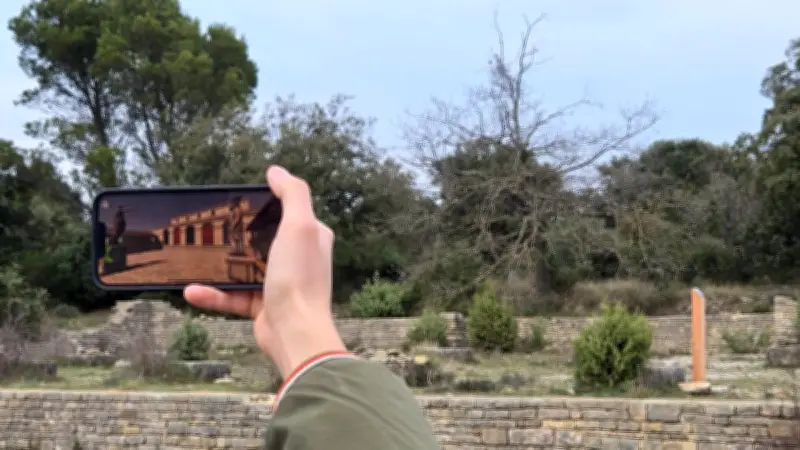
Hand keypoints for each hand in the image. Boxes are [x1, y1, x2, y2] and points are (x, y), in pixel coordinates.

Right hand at [183, 166, 345, 377]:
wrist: (296, 333)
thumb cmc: (299, 278)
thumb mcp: (300, 226)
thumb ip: (292, 194)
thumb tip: (276, 171)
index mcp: (311, 236)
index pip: (288, 211)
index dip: (265, 203)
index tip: (236, 199)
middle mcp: (298, 258)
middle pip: (262, 238)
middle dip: (235, 232)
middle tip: (207, 225)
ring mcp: (279, 283)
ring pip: (242, 268)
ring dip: (217, 265)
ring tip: (191, 257)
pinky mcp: (262, 306)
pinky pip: (232, 296)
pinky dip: (212, 294)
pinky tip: (191, 291)